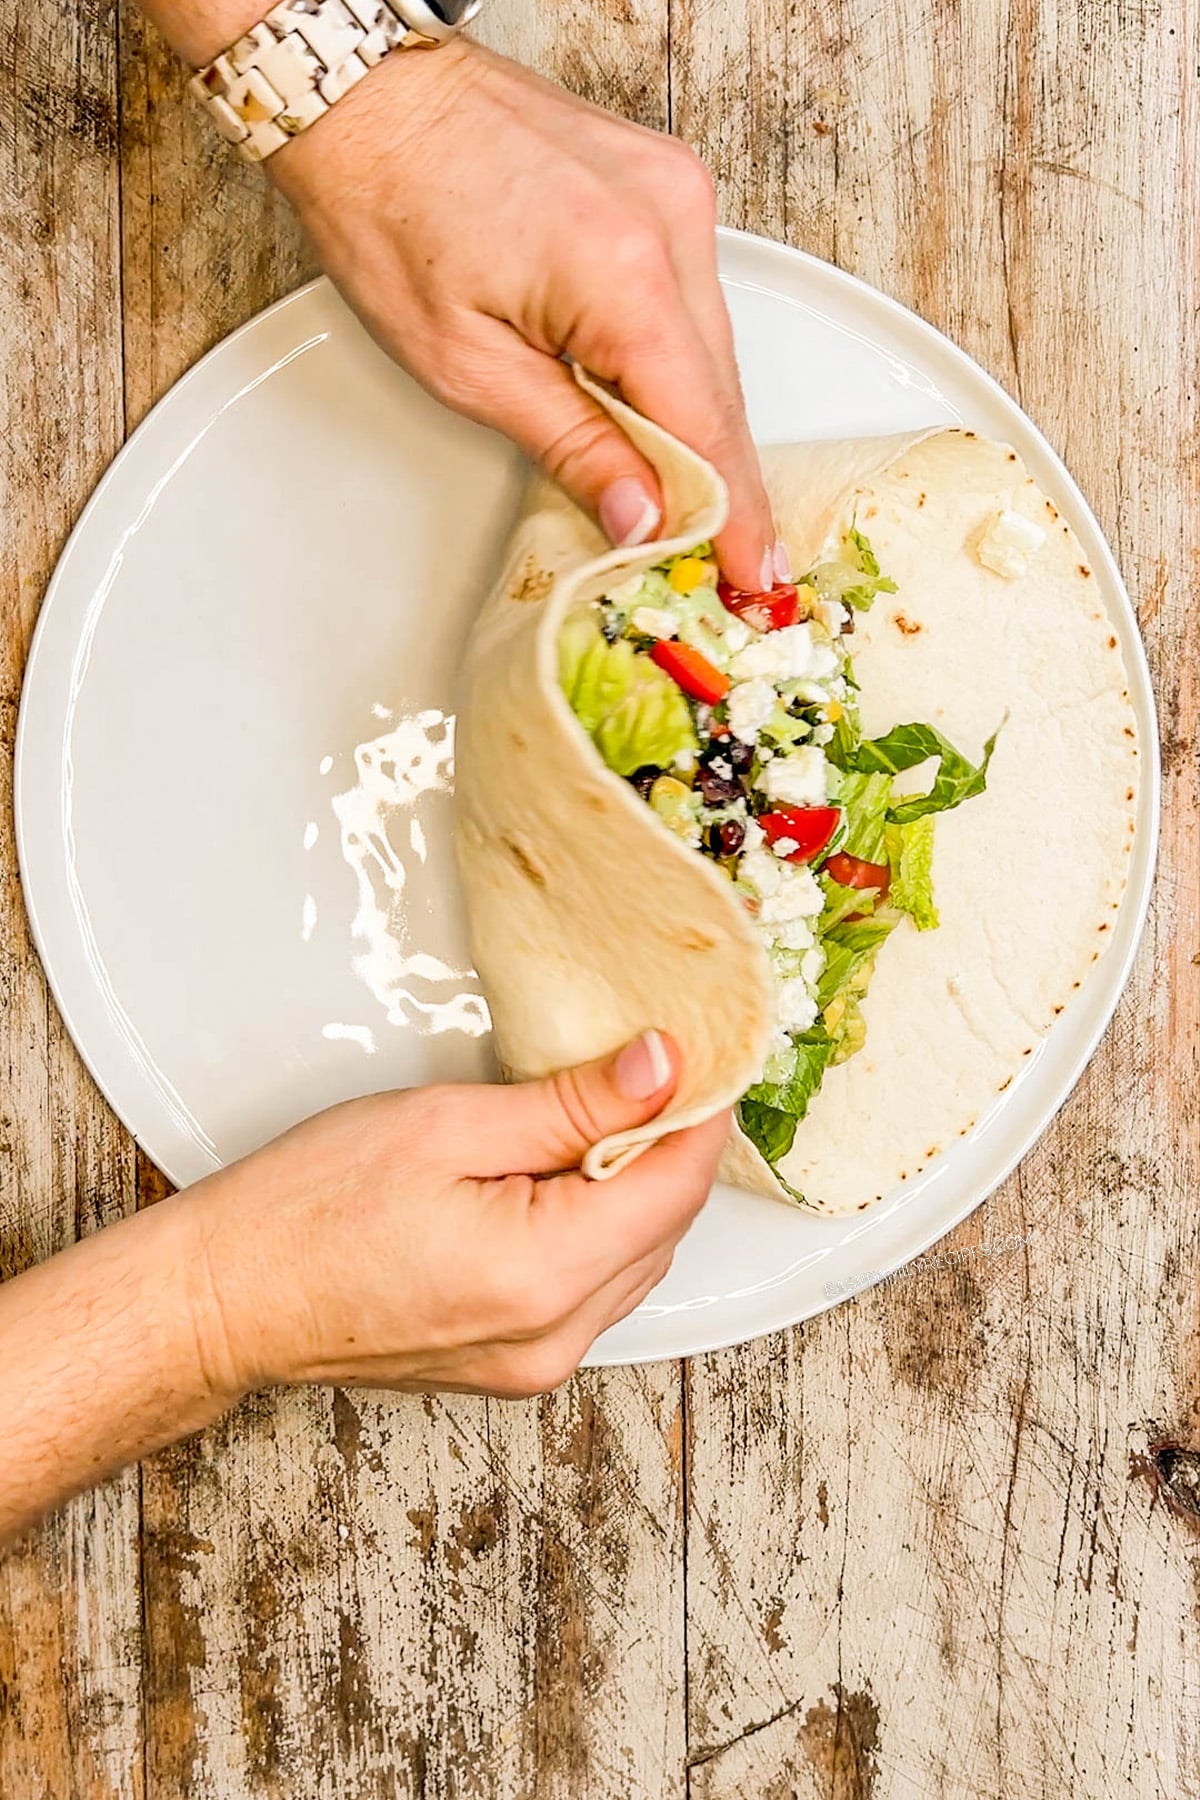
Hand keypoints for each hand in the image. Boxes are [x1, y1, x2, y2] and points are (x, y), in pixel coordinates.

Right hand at [194, 1032, 725, 1399]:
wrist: (226, 1299)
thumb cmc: (308, 1208)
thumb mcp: (446, 1125)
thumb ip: (570, 1103)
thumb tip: (663, 1069)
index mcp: (544, 1276)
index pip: (675, 1187)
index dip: (697, 1113)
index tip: (701, 1054)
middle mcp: (554, 1338)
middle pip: (663, 1228)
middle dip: (663, 1147)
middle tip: (638, 1070)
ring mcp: (535, 1364)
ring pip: (633, 1261)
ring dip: (628, 1191)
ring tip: (580, 1120)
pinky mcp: (514, 1367)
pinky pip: (590, 1291)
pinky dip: (591, 1231)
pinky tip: (549, 1181)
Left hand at [269, 40, 781, 589]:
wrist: (366, 96)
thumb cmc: (390, 209)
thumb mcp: (466, 365)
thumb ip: (570, 445)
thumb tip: (641, 515)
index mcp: (622, 273)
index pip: (704, 427)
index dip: (733, 514)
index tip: (755, 575)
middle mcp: (668, 221)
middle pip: (719, 389)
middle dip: (724, 481)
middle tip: (735, 565)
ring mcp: (674, 193)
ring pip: (711, 346)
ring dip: (700, 423)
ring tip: (697, 504)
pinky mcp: (663, 182)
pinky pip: (692, 297)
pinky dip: (679, 359)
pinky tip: (662, 410)